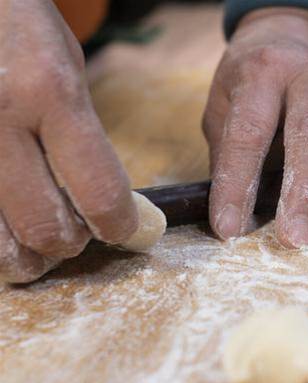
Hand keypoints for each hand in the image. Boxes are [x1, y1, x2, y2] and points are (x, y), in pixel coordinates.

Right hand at [0, 0, 136, 282]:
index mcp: (48, 92)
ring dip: (26, 255)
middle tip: (76, 235)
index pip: (99, 191)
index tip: (123, 229)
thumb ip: (83, 136)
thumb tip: (106, 203)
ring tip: (36, 239)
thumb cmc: (16, 29)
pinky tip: (5, 223)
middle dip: (71, 243)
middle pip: (45, 228)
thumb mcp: (65, 68)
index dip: (120, 225)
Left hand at [203, 7, 307, 247]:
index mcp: (263, 72)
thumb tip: (237, 216)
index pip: (250, 132)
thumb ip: (229, 153)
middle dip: (306, 193)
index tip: (230, 227)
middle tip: (296, 238)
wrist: (293, 36)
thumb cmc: (251, 81)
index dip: (238, 183)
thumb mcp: (223, 105)